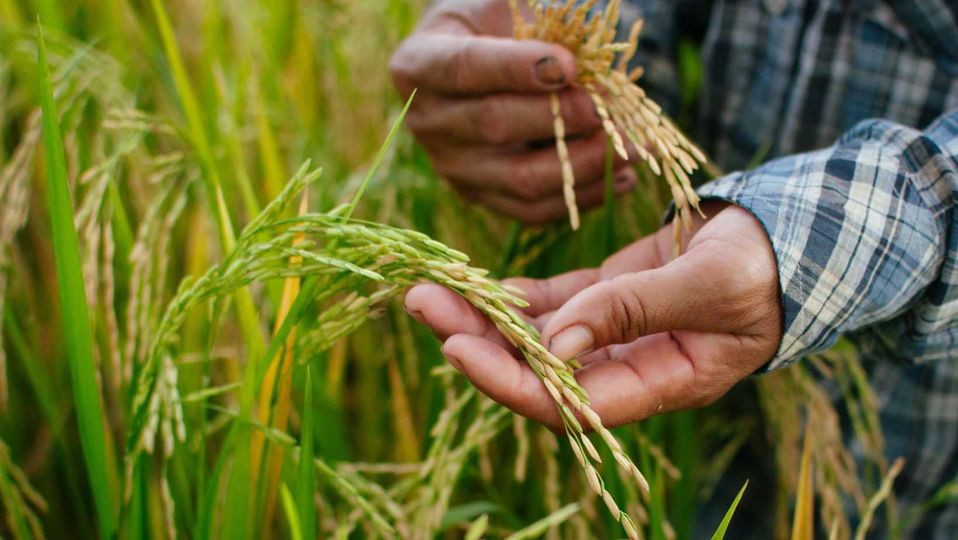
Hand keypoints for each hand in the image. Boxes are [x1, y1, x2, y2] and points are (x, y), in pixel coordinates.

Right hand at [389, 0, 637, 224]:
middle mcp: (427, 122)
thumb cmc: (496, 27)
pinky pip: (534, 210)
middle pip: (494, 126)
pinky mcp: (482, 197)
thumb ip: (537, 26)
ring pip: (521, 179)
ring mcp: (453, 167)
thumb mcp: (504, 8)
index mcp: (419, 64)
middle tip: (611, 107)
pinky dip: (585, 197)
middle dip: (562, 117)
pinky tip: (624, 178)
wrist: (477, 66)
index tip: (570, 64)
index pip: (465, 68)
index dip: (517, 68)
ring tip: (632, 146)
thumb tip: (584, 63)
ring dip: (585, 164)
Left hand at [404, 202, 781, 427]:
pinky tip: (476, 284)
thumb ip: (635, 311)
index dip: (510, 380)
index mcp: (660, 383)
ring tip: (429, 287)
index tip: (456, 346)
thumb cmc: (766, 267)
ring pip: (537, 335)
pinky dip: (514, 296)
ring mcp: (614, 334)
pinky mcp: (608, 299)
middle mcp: (627, 368)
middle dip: (478, 341)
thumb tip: (557, 344)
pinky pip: (551, 305)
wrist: (785, 237)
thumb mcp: (710, 286)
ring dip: (483, 315)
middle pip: (538, 369)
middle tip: (422, 303)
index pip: (570, 403)